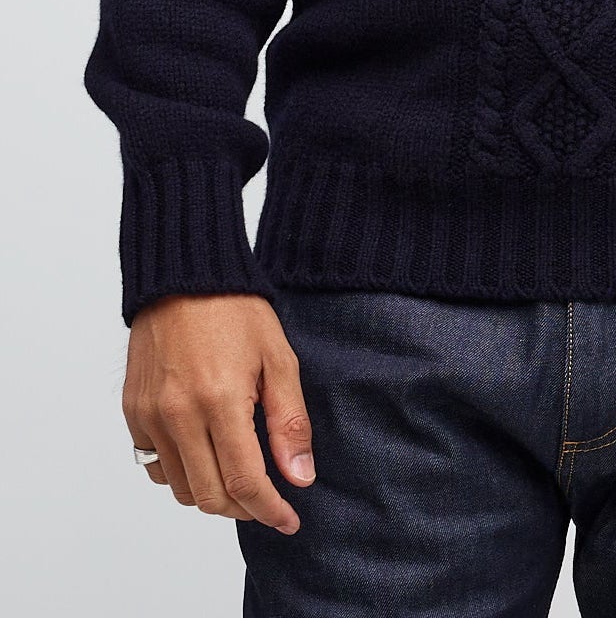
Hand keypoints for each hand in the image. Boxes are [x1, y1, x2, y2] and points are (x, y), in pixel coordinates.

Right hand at [122, 292, 314, 534]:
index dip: (269, 511)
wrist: (184, 276)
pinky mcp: (133, 412)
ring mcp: (150, 416)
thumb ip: (289, 422)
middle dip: (242, 509)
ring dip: (211, 494)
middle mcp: (178, 415)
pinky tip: (203, 454)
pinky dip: (180, 472)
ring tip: (237, 476)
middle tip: (267, 501)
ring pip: (179, 488)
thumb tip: (300, 477)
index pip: (244, 483)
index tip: (289, 521)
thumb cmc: (236, 310)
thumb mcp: (278, 358)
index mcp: (220, 400)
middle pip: (208, 496)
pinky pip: (154, 465)